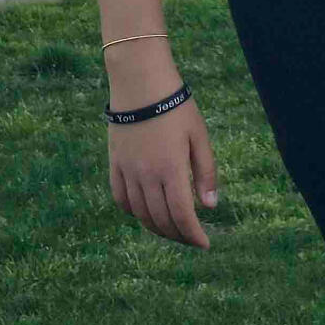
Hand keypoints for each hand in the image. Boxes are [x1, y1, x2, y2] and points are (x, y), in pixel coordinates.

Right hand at [107, 98, 217, 246]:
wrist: (140, 81)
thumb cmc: (176, 106)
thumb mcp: (199, 137)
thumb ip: (206, 173)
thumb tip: (210, 207)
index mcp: (171, 169)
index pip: (182, 216)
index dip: (194, 236)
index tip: (205, 244)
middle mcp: (146, 175)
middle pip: (161, 220)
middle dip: (179, 235)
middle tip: (191, 238)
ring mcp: (128, 170)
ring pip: (140, 214)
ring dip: (157, 228)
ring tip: (172, 230)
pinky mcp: (115, 163)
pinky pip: (120, 199)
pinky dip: (134, 213)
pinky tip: (146, 213)